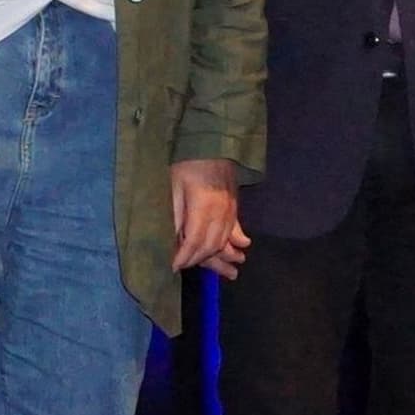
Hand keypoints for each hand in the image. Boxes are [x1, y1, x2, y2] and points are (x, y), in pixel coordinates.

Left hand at [169, 156, 248, 278]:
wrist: (212, 142)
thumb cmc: (187, 164)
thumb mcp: (173, 188)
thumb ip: (175, 215)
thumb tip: (174, 240)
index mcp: (203, 208)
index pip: (194, 242)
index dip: (184, 257)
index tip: (173, 266)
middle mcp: (221, 213)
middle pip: (212, 245)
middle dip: (200, 259)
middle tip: (185, 267)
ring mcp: (230, 209)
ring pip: (226, 239)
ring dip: (223, 256)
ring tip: (229, 272)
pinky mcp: (235, 204)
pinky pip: (237, 226)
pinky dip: (238, 240)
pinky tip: (241, 248)